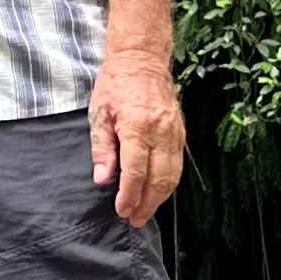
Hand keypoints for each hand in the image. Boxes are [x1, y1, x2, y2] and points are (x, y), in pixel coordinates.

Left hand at [89, 45, 185, 225]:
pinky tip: (158, 191)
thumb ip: (102, 148)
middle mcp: (161, 132)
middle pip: (159, 179)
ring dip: (160, 198)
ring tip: (145, 211)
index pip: (136, 172)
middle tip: (134, 220)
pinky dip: (169, 183)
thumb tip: (103, 179)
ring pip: (173, 175)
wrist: (142, 59)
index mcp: (138, 127)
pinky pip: (178, 164)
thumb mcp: (99, 112)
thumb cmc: (115, 84)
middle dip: (147, 204)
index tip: (121, 210)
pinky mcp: (180, 132)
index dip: (129, 196)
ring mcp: (174, 133)